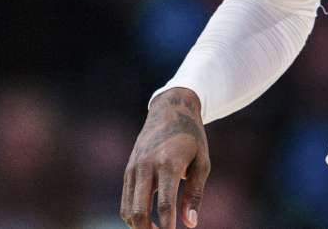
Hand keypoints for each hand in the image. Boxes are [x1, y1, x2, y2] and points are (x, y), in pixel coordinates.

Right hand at [121, 88, 211, 227]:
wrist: (170, 110)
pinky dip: (133, 215)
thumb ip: (195, 193)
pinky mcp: (127, 170)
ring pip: (128, 209)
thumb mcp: (202, 162)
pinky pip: (126, 200)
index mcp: (169, 163)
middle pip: (139, 211)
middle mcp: (146, 166)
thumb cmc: (192, 138)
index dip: (167, 226)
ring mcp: (133, 168)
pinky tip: (148, 221)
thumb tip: (190, 223)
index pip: (164, 204)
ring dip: (139, 226)